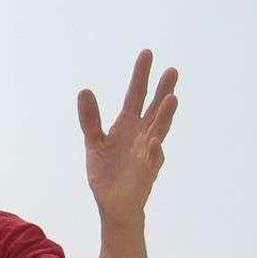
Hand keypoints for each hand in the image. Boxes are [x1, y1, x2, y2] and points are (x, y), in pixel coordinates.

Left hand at [77, 49, 178, 224]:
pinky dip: (154, 150)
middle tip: (172, 70)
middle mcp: (141, 134)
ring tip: (171, 99)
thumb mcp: (94, 143)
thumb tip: (84, 91)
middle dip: (163, 90)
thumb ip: (90, 119)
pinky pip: (153, 159)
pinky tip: (154, 140)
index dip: (140, 75)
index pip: (135, 95)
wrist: (112, 204)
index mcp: (127, 125)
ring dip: (165, 116)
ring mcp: (147, 152)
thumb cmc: (106, 172)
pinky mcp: (147, 172)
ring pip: (159, 130)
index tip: (147, 53)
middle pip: (154, 108)